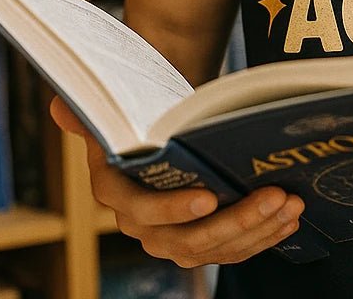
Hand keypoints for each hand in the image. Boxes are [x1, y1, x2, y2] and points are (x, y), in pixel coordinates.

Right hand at [50, 96, 304, 266]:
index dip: (174, 208)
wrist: (161, 122)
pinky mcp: (204, 240)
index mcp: (118, 194)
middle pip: (189, 237)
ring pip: (217, 247)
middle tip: (274, 195)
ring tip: (290, 203)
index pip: (143, 211)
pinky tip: (291, 218)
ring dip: (258, 229)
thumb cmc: (140, 111)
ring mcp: (175, 237)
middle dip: (235, 220)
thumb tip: (61, 105)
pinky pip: (234, 248)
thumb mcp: (115, 108)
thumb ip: (92, 113)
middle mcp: (144, 226)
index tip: (208, 195)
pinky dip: (264, 236)